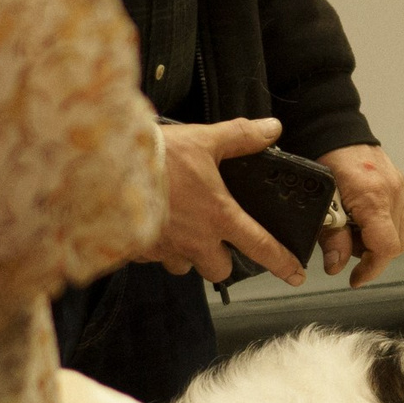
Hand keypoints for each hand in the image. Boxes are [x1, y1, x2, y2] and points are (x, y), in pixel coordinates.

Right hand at [150, 117, 304, 284]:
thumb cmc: (159, 156)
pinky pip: (155, 258)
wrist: (108, 168)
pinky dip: (157, 246)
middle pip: (221, 271)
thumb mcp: (205, 140)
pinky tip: (153, 225)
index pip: (261, 247)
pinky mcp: (140, 251)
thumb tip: (272, 128)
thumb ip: (241, 137)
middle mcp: (196, 241)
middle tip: (216, 239)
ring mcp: (167, 249)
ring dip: (188, 254)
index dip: (283, 262)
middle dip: (222, 260)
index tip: (296, 274)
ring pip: (186, 267)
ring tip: (181, 229)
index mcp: (219, 216)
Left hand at [315, 143, 403, 287]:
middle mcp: (394, 192)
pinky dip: (403, 228)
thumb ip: (331, 236)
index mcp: (372, 197)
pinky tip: (382, 225)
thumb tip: (337, 266)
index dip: (372, 268)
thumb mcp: (322, 203)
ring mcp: (403, 188)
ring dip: (391, 242)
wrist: (337, 133)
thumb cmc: (326, 164)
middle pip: (401, 244)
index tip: (356, 278)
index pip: (386, 246)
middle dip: (377, 254)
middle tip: (353, 246)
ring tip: (366, 234)